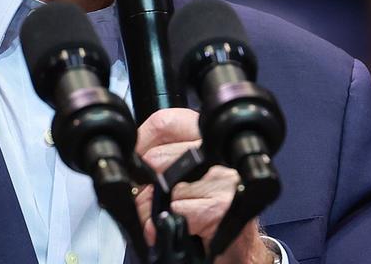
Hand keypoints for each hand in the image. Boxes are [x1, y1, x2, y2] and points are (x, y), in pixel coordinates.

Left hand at [134, 109, 270, 263]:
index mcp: (207, 140)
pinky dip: (171, 225)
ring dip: (153, 211)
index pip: (165, 122)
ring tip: (166, 218)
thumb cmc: (209, 210)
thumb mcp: (187, 179)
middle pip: (157, 158)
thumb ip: (161, 164)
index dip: (141, 141)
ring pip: (163, 187)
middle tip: (148, 204)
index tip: (135, 160)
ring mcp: (221, 179)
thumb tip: (132, 171)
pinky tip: (184, 227)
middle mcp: (218, 155)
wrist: (238, 246)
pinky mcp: (220, 206)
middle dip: (143, 187)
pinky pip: (177, 211)